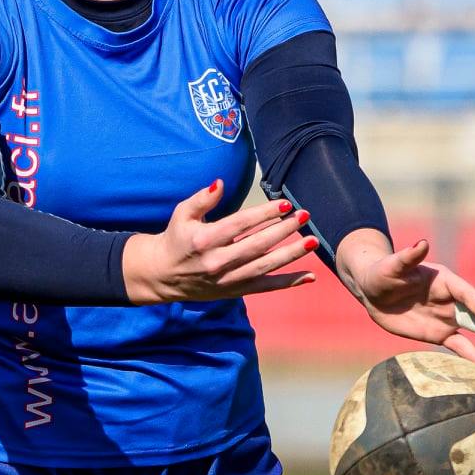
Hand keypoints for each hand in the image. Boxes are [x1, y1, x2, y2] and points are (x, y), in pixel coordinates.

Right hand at [122, 180, 316, 304]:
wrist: (162, 275)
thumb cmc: (176, 238)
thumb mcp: (182, 214)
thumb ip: (202, 199)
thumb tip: (219, 183)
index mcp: (204, 240)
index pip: (240, 224)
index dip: (264, 213)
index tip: (285, 203)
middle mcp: (217, 262)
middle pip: (257, 245)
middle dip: (283, 230)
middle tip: (304, 215)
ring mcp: (228, 280)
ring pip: (265, 266)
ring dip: (291, 254)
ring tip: (312, 241)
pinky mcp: (234, 291)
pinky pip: (266, 288)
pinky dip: (288, 283)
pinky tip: (309, 276)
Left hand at [337, 233, 474, 368]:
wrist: (373, 292)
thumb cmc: (382, 274)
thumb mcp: (393, 266)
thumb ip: (408, 257)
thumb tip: (422, 242)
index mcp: (445, 281)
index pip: (467, 294)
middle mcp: (451, 299)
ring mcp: (447, 317)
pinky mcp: (440, 333)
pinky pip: (460, 345)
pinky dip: (472, 356)